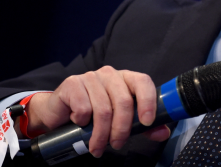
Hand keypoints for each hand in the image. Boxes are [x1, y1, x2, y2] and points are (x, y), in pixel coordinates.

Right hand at [22, 66, 169, 157]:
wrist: (58, 114)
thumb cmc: (92, 116)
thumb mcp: (119, 121)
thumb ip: (142, 126)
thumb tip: (163, 132)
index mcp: (125, 79)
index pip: (143, 82)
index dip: (148, 101)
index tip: (146, 122)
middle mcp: (110, 74)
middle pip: (124, 101)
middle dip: (122, 129)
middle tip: (117, 145)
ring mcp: (90, 77)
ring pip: (104, 109)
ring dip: (101, 134)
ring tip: (98, 147)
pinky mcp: (73, 84)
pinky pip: (83, 108)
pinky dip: (82, 122)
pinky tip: (79, 124)